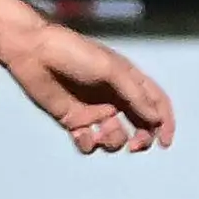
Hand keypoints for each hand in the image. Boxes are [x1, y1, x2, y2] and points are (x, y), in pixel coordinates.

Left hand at [0, 12, 175, 153]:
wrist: (34, 52)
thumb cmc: (74, 53)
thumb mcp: (111, 70)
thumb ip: (135, 95)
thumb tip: (156, 119)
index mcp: (128, 80)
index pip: (155, 103)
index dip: (164, 122)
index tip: (165, 142)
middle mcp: (114, 97)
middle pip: (139, 125)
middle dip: (142, 138)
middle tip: (135, 145)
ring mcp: (94, 110)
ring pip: (115, 137)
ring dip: (113, 141)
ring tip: (100, 132)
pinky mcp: (72, 119)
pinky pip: (87, 141)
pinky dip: (88, 144)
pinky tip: (81, 135)